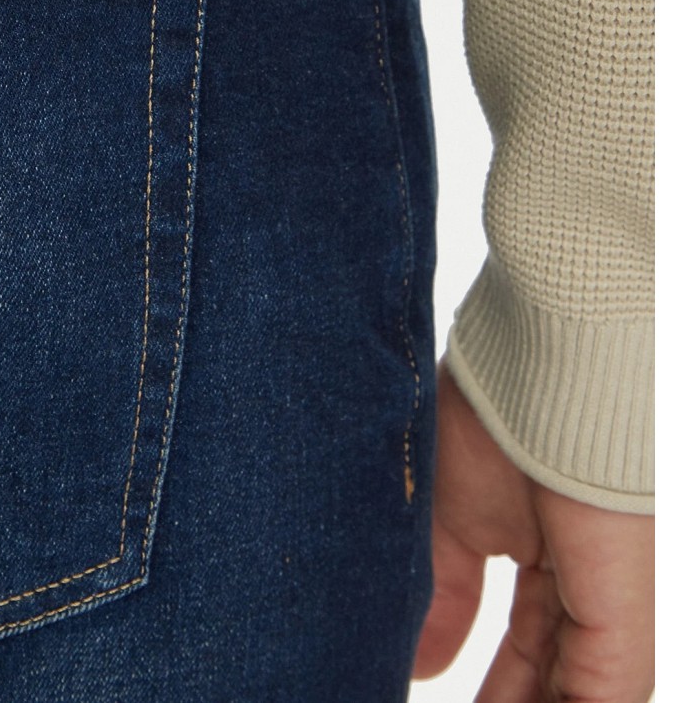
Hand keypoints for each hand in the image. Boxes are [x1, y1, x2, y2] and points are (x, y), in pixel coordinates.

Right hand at [412, 360, 653, 701]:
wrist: (538, 370)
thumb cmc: (488, 415)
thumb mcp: (447, 522)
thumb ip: (442, 597)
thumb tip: (418, 664)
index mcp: (543, 546)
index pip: (526, 642)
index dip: (492, 686)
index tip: (429, 686)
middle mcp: (583, 576)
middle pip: (549, 674)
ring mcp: (607, 598)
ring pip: (573, 692)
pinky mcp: (624, 618)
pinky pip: (597, 699)